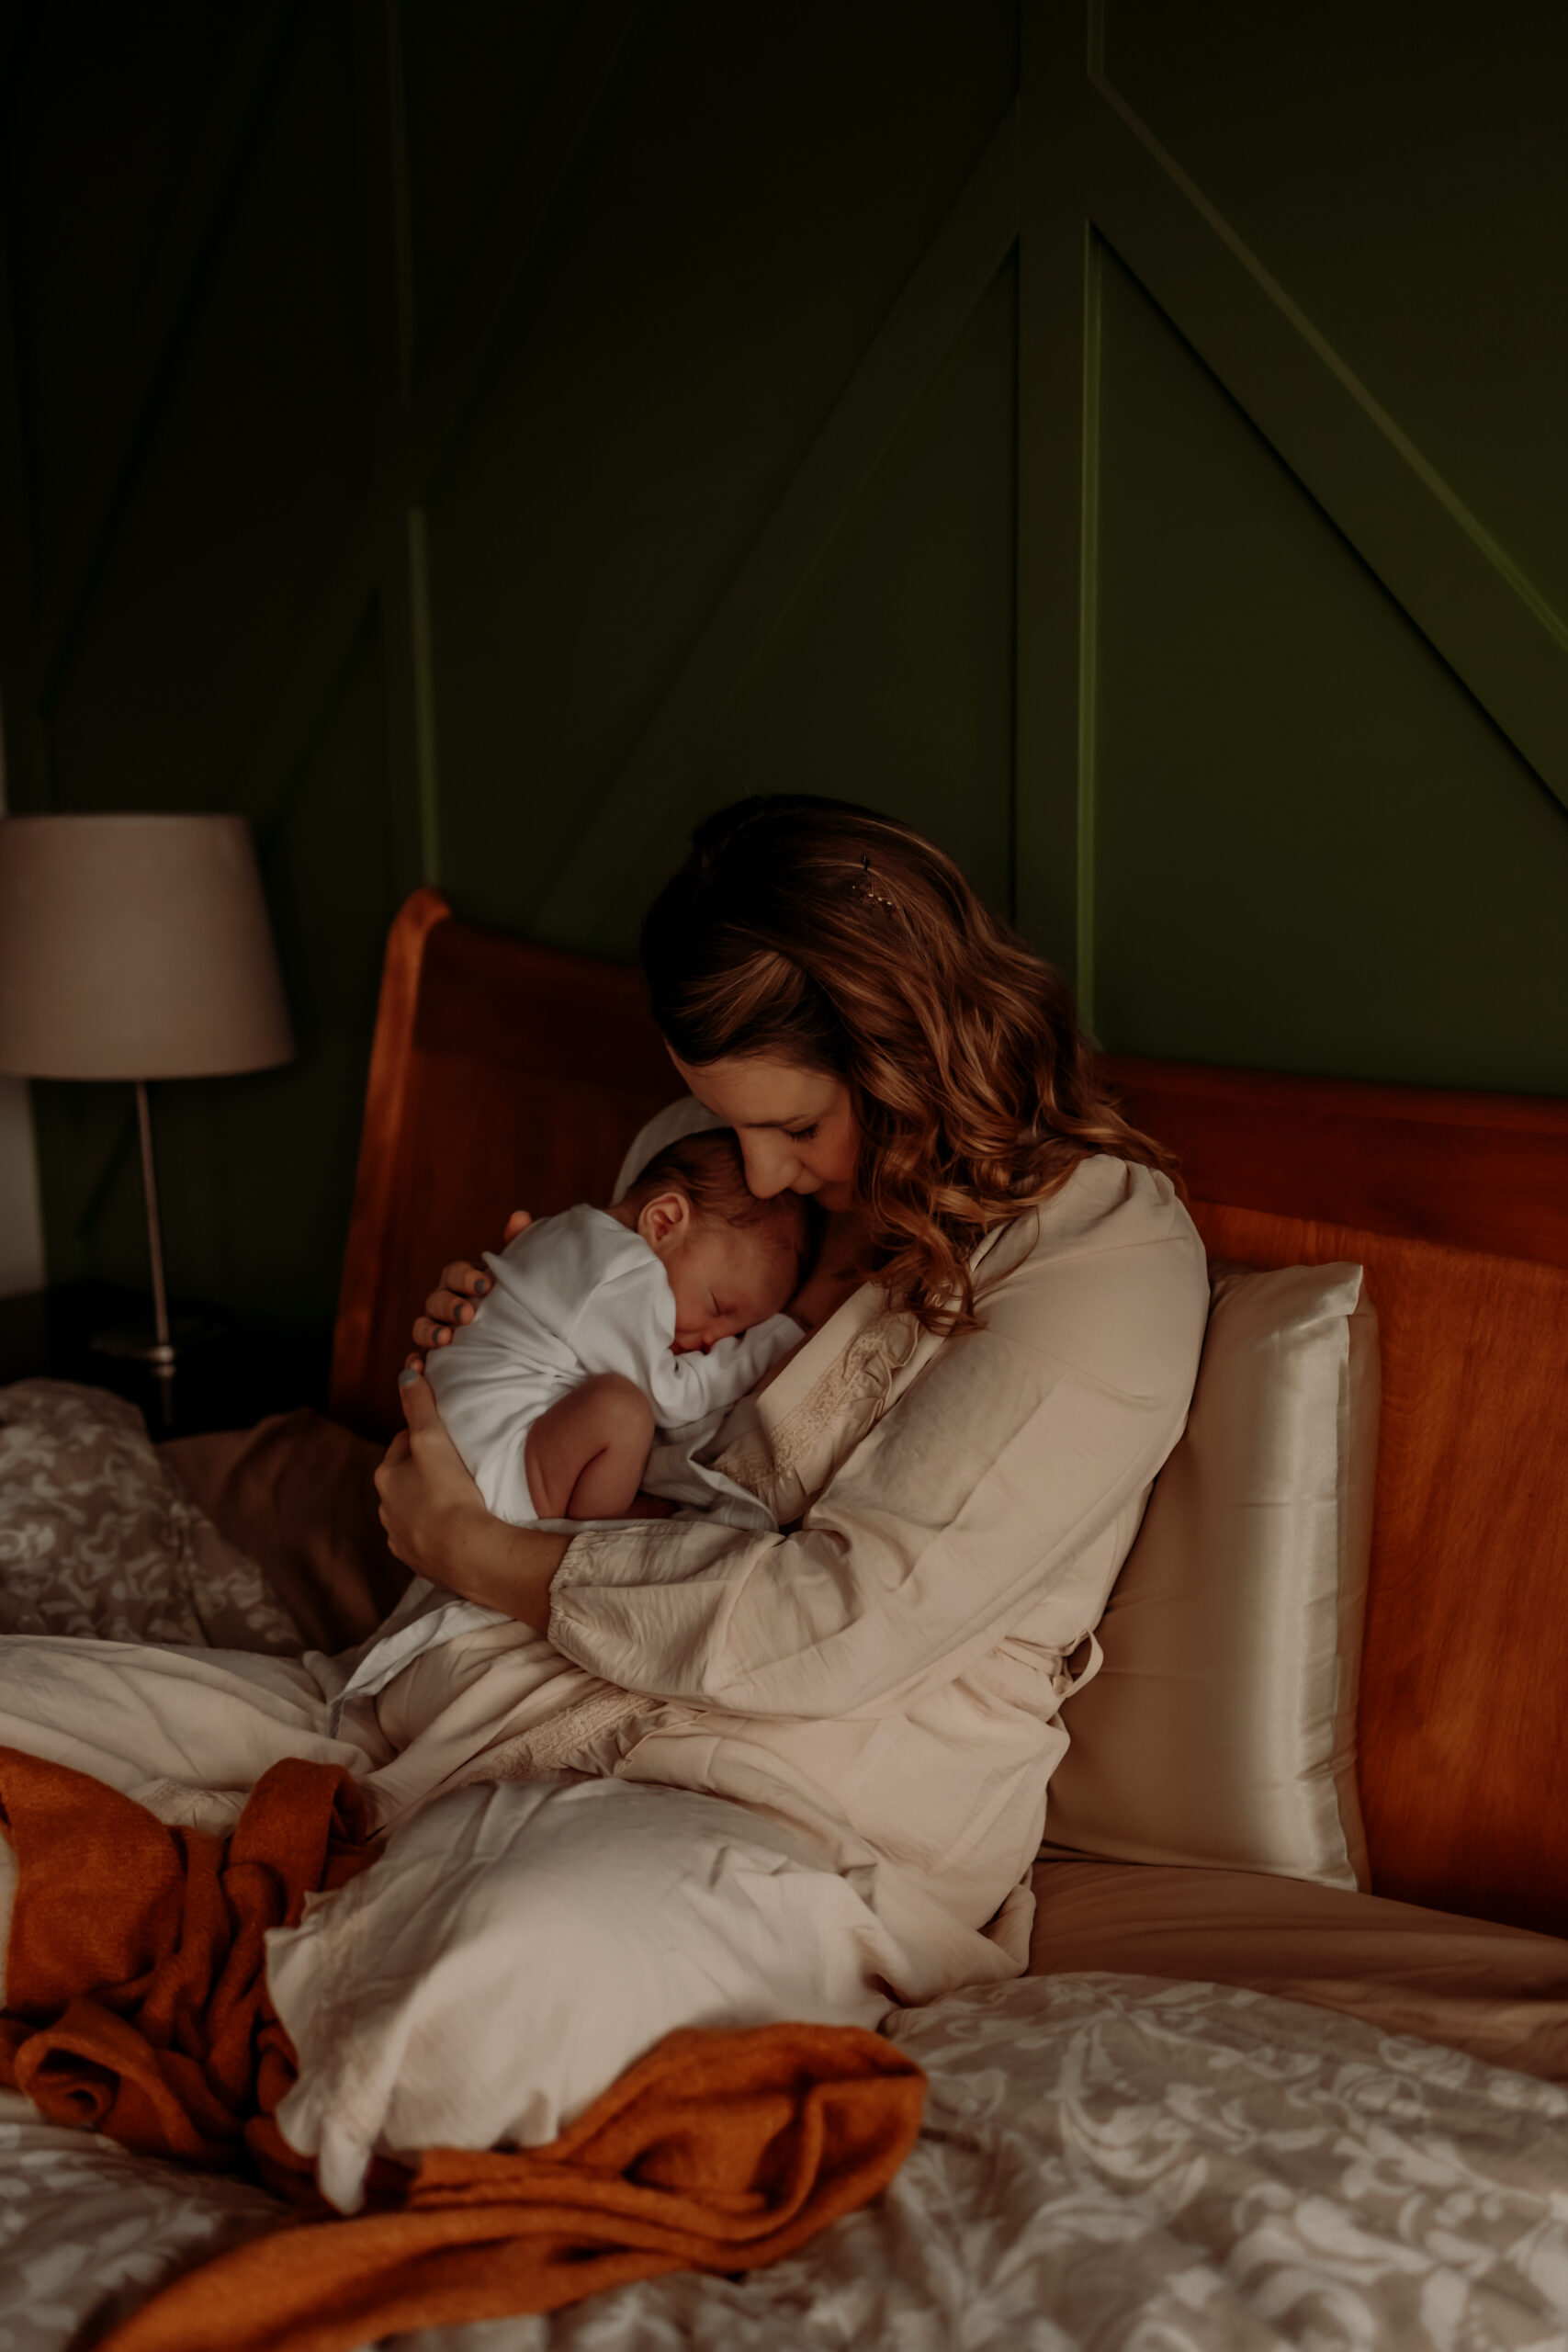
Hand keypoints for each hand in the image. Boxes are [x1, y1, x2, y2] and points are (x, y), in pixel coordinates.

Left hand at [373, 1368, 566, 1628]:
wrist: (466, 1552)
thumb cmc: (448, 1491)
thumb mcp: (432, 1439)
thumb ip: (419, 1405)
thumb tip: (406, 1373)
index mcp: (386, 1477)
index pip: (403, 1445)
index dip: (425, 1437)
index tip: (447, 1438)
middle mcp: (385, 1509)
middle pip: (406, 1479)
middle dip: (423, 1472)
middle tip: (456, 1468)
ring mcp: (400, 1538)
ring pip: (413, 1509)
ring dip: (429, 1503)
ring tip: (459, 1500)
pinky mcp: (418, 1561)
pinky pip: (424, 1539)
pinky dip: (436, 1532)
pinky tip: (457, 1529)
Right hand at [406, 1209, 532, 1371]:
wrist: (522, 1346)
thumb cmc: (515, 1304)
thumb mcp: (518, 1280)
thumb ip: (518, 1247)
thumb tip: (519, 1217)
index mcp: (462, 1283)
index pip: (454, 1273)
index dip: (465, 1277)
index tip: (485, 1285)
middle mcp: (444, 1304)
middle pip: (436, 1299)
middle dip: (450, 1305)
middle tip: (468, 1314)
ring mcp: (435, 1330)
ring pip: (421, 1327)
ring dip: (430, 1331)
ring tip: (446, 1339)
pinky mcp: (433, 1359)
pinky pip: (416, 1360)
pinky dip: (414, 1362)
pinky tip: (421, 1368)